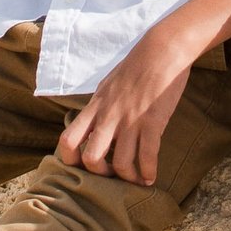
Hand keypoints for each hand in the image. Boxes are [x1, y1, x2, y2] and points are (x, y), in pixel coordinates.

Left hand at [56, 30, 193, 185]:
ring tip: (135, 180)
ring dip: (128, 178)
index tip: (83, 166)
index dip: (70, 160)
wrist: (162, 50)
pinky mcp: (153, 121)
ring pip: (121, 163)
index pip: (68, 140)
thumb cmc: (137, 66)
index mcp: (95, 107)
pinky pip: (147, 154)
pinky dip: (149, 171)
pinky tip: (151, 177)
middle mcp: (109, 116)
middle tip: (112, 176)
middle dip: (100, 175)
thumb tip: (93, 126)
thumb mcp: (107, 86)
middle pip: (91, 159)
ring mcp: (131, 120)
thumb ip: (99, 108)